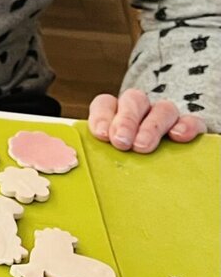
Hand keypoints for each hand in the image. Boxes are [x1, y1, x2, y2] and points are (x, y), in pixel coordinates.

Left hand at [86, 89, 205, 152]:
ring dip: (151, 126)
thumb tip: (85, 164)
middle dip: (126, 121)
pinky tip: (177, 136)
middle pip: (134, 101)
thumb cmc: (130, 164)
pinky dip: (185, 126)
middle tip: (121, 142)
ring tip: (142, 147)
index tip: (101, 135)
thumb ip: (102, 154)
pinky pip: (191, 121)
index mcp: (117, 113)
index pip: (106, 103)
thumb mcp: (113, 157)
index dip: (101, 116)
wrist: (168, 175)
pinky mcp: (190, 128)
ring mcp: (166, 118)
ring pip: (162, 109)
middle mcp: (142, 111)